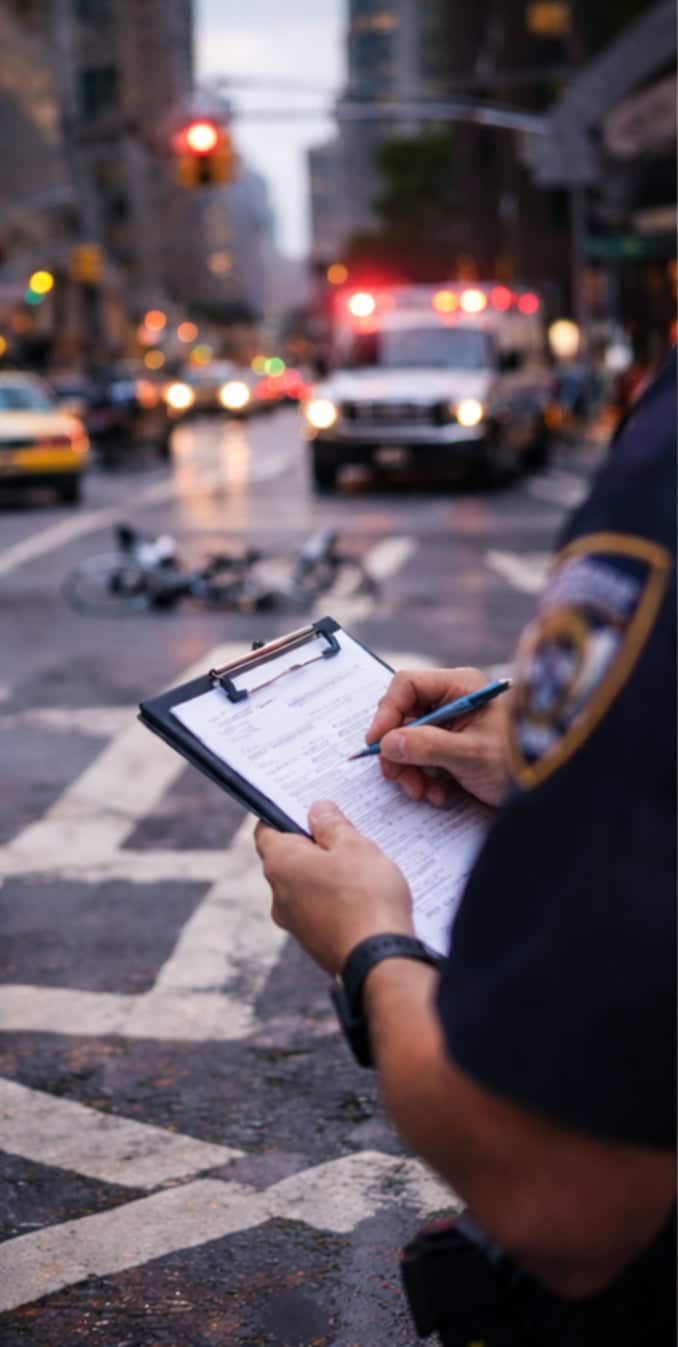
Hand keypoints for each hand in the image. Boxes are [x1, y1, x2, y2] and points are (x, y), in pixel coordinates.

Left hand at [254, 801, 413, 974]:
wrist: (377, 962)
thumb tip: (316, 810)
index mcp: (280, 864)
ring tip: (361, 868)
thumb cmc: (365, 897)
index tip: (307, 809)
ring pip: (305, 887)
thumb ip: (332, 825)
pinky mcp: (313, 943)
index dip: (283, 815)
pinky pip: (319, 911)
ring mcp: (294, 923)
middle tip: (344, 835)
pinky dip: (335, 901)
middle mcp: (278, 895)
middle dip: (313, 845)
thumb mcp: (354, 847)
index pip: (266, 830)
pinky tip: (363, 898)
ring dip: (326, 875)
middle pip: (288, 858)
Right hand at [366, 667, 510, 807]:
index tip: (376, 742)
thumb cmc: (517, 762)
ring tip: (423, 793)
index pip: (407, 685)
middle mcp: (453, 699)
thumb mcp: (471, 754)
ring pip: (409, 740)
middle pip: (403, 716)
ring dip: (410, 770)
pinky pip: (422, 757)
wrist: (545, 790)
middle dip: (399, 751)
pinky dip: (423, 778)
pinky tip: (437, 794)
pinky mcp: (451, 746)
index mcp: (460, 686)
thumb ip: (428, 746)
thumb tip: (388, 742)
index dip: (387, 712)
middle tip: (396, 778)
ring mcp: (451, 724)